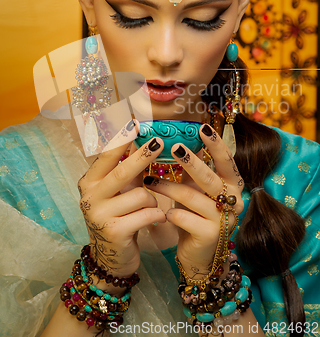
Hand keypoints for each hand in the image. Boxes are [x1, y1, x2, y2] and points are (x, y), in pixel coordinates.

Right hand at [78, 120, 165, 277]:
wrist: (110, 258)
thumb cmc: (118, 216)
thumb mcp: (117, 191)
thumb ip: (124, 167)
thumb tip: (139, 136)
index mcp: (90, 182)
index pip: (106, 155)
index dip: (121, 138)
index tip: (134, 123)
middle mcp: (90, 196)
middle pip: (122, 171)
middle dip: (142, 156)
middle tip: (158, 143)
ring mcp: (100, 215)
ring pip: (140, 194)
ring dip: (153, 200)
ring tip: (150, 209)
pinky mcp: (114, 231)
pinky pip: (147, 214)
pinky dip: (157, 215)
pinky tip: (157, 220)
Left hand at [144, 123, 243, 279]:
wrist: (198, 255)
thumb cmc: (194, 214)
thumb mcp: (194, 189)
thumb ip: (189, 169)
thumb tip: (172, 138)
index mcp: (231, 184)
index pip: (226, 160)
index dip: (216, 144)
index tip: (203, 127)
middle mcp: (232, 200)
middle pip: (210, 177)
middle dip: (191, 162)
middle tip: (175, 147)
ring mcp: (223, 219)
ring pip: (192, 197)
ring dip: (168, 188)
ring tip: (150, 180)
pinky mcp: (210, 235)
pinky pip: (186, 218)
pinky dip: (172, 213)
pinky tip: (164, 213)